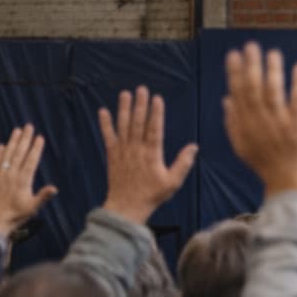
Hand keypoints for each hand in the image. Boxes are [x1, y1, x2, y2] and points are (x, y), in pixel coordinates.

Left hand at [0, 125, 57, 236]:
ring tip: (17, 130)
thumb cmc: (16, 216)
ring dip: (12, 142)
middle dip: (25, 139)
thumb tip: (55, 188)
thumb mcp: (33, 208)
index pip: (30, 161)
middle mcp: (11, 176)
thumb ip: (43, 196)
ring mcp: (1, 176)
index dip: (35, 149)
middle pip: (19, 153)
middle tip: (29, 126)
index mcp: (22, 181)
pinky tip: (1, 145)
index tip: (39, 137)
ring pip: (8, 155)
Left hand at [99, 86, 198, 223]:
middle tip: (142, 89)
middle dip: (140, 105)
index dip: (156, 113)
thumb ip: (183, 163)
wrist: (127, 207)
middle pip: (138, 122)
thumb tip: (193, 146)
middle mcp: (136, 149)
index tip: (157, 98)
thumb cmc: (152, 195)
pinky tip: (103, 111)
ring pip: (123, 126)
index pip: (155, 129)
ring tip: (125, 94)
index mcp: (152, 154)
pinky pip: (108, 136)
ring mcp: (123, 151)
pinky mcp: (112, 155)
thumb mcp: (173, 182)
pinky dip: (105, 124)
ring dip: (124, 109)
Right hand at [223, 44, 296, 198]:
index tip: (233, 54)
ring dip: (273, 71)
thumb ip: (233, 122)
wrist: (288, 184)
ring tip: (273, 52)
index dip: (235, 73)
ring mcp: (279, 125)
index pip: (238, 94)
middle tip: (250, 45)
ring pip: (273, 93)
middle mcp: (260, 123)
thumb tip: (227, 98)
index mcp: (245, 126)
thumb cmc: (266, 164)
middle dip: (251, 66)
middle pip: (253, 90)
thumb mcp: (243, 146)